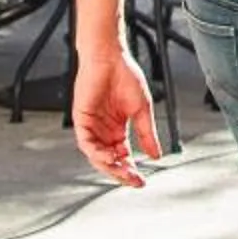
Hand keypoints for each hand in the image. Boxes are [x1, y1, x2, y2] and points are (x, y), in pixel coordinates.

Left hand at [72, 42, 159, 186]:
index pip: (123, 156)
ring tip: (123, 170)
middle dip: (121, 172)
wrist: (110, 58)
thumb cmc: (125, 76)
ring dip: (109, 165)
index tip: (142, 181)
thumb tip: (156, 155)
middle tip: (134, 180)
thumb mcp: (142, 110)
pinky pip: (86, 142)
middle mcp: (104, 130)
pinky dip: (96, 152)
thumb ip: (147, 134)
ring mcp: (92, 126)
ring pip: (97, 155)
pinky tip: (109, 157)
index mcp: (118, 128)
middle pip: (110, 159)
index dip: (131, 169)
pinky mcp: (81, 119)